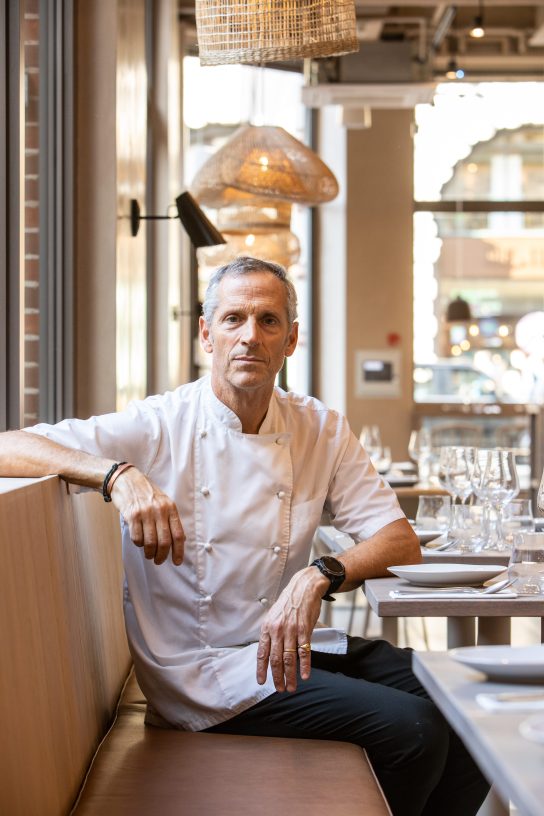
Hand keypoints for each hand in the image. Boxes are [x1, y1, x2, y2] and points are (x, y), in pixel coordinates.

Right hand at [110, 467, 184, 565]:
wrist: (126, 479)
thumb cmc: (146, 493)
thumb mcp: (163, 502)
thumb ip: (170, 519)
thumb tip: (180, 540)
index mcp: (170, 508)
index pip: (178, 534)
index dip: (179, 551)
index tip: (177, 562)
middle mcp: (159, 510)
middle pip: (165, 541)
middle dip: (162, 556)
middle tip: (158, 560)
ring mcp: (145, 513)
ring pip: (150, 542)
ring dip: (149, 553)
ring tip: (149, 554)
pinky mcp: (132, 515)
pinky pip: (137, 538)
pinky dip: (139, 544)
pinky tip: (139, 541)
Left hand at [256, 566, 327, 692]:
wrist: (304, 587)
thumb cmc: (289, 602)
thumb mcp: (274, 615)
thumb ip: (270, 633)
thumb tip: (267, 650)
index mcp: (267, 628)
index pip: (262, 653)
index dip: (261, 669)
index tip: (262, 682)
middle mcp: (277, 630)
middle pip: (276, 660)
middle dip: (277, 677)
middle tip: (280, 689)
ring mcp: (291, 631)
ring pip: (289, 659)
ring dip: (290, 676)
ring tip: (291, 687)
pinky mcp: (305, 630)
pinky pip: (304, 651)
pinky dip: (305, 665)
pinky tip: (305, 675)